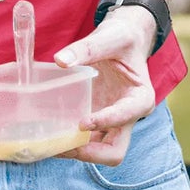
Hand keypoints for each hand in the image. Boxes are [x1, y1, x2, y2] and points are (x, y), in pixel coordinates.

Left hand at [51, 5, 156, 165]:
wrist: (122, 39)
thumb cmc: (122, 38)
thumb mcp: (110, 37)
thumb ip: (88, 48)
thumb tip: (61, 61)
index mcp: (140, 98)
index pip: (126, 117)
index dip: (105, 122)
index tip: (82, 122)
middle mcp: (128, 117)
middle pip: (115, 152)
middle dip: (90, 153)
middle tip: (64, 144)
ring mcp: (112, 124)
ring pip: (98, 152)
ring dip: (75, 152)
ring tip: (50, 144)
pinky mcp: (97, 123)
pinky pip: (85, 142)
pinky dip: (69, 143)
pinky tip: (49, 136)